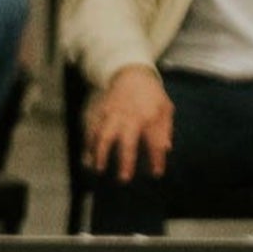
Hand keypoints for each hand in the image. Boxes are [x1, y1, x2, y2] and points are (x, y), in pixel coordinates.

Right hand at [85, 65, 173, 182]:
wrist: (130, 72)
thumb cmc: (151, 95)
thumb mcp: (165, 108)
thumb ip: (166, 130)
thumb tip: (165, 149)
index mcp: (149, 116)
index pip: (155, 142)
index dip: (156, 159)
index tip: (156, 173)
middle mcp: (129, 116)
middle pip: (125, 141)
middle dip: (124, 160)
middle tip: (123, 179)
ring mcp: (112, 114)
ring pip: (103, 135)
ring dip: (99, 153)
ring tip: (97, 169)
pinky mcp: (100, 111)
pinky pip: (91, 129)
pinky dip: (88, 144)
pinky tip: (86, 157)